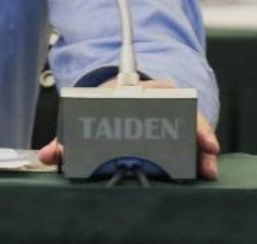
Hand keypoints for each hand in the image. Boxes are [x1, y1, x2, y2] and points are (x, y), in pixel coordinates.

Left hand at [36, 78, 220, 180]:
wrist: (121, 97)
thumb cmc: (106, 108)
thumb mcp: (89, 117)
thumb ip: (67, 139)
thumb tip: (48, 156)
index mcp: (135, 89)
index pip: (153, 90)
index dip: (165, 101)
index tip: (170, 111)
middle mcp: (159, 95)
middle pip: (181, 108)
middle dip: (195, 128)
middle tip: (206, 149)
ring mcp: (173, 110)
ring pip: (193, 123)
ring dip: (202, 145)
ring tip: (208, 166)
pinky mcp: (181, 127)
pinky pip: (196, 138)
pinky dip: (202, 154)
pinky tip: (207, 168)